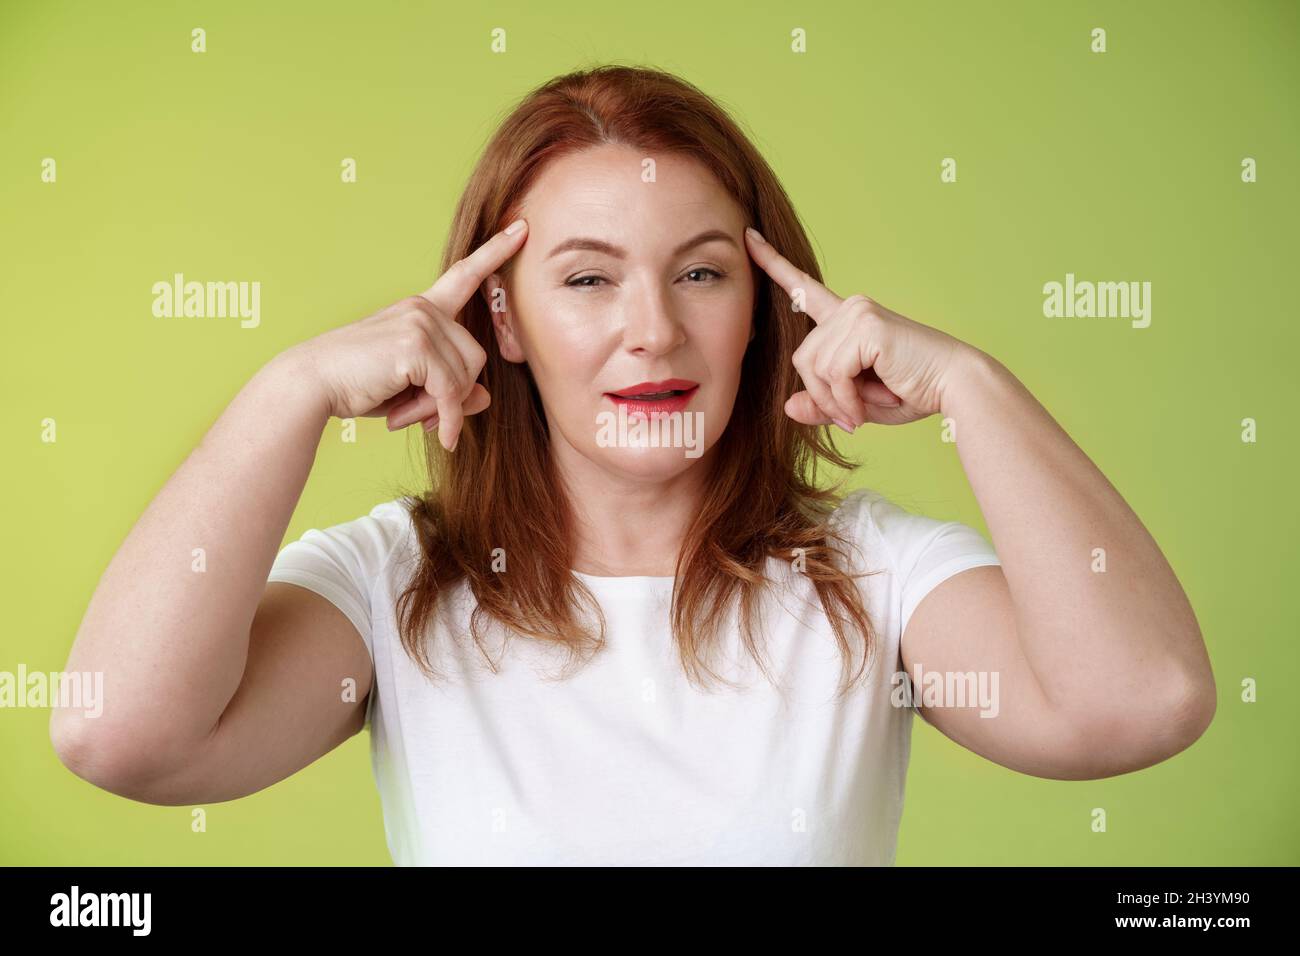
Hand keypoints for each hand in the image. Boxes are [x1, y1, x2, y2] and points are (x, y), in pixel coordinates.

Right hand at [283, 219, 528, 449]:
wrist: (313, 385)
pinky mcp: (416, 345)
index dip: (496, 252)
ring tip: (407, 414)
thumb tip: (485, 397)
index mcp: (422, 308)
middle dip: (455, 393)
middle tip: (420, 413)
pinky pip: (451, 392)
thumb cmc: (360, 384)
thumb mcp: (414, 388)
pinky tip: (440, 437)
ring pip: (467, 377)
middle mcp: (423, 308)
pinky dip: (447, 419)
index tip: (522, 228)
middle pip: (476, 358)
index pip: (465, 274)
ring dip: (443, 408)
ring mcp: (420, 322)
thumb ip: (452, 388)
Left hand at [744, 226, 975, 430]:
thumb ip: (823, 403)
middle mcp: (850, 308)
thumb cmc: (911, 391)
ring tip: (863, 412)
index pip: (804, 289)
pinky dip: (846, 400)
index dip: (773, 265)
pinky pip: (833, 374)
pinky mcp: (866, 327)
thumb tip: (788, 407)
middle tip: (851, 418)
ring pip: (814, 368)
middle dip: (822, 395)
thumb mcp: (856, 403)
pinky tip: (865, 408)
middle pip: (802, 358)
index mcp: (847, 318)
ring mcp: (857, 314)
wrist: (954, 387)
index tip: (748, 238)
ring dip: (836, 401)